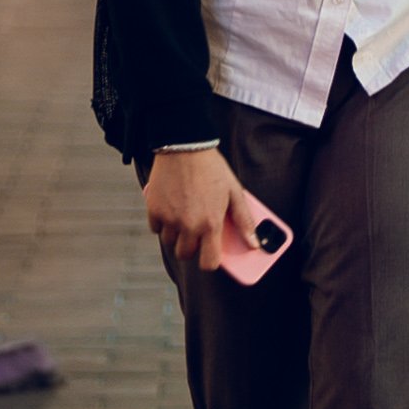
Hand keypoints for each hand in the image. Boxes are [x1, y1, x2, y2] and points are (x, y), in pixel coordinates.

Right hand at [143, 145, 267, 273]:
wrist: (184, 146)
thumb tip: (255, 244)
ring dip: (176, 235)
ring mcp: (169, 218)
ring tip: (184, 217)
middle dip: (191, 248)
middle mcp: (188, 225)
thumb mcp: (234, 192)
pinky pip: (156, 228)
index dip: (210, 262)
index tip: (211, 256)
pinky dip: (162, 223)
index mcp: (210, 224)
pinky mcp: (154, 209)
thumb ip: (244, 220)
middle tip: (197, 233)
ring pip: (169, 242)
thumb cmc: (212, 168)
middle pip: (185, 254)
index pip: (208, 262)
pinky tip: (171, 209)